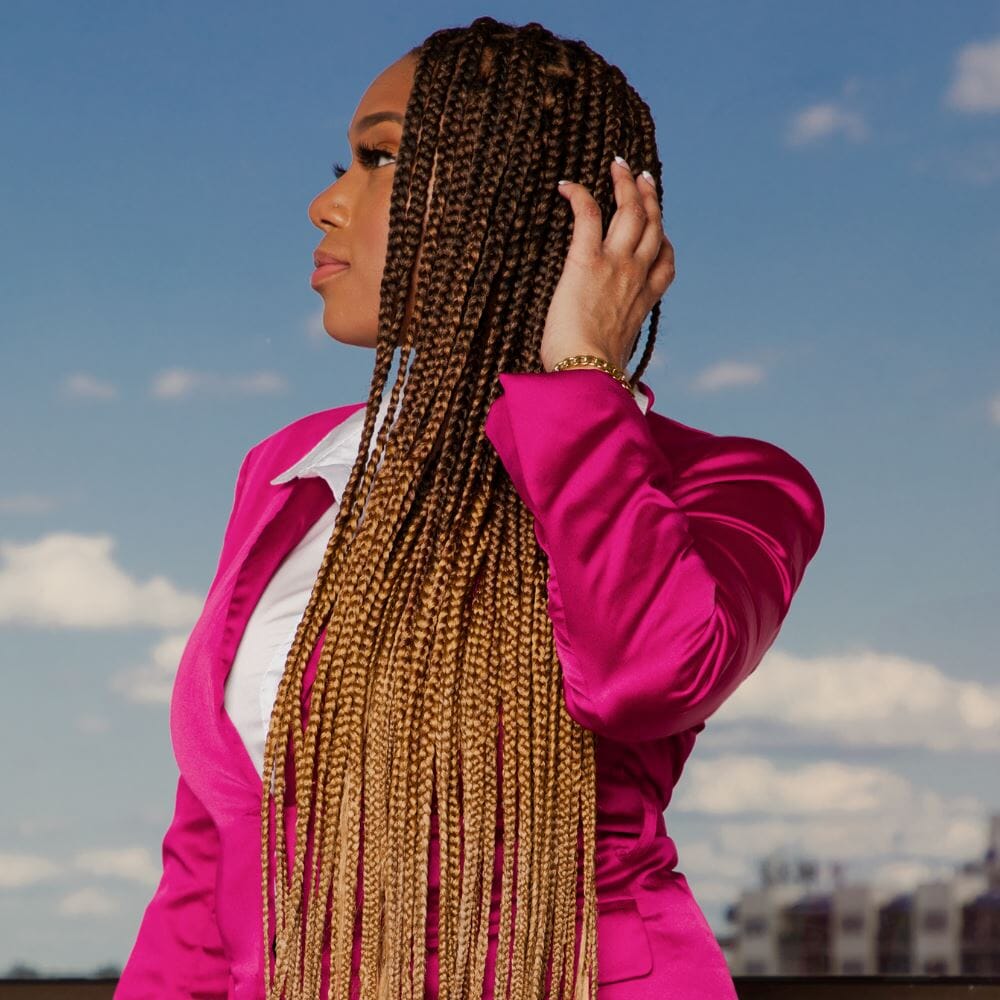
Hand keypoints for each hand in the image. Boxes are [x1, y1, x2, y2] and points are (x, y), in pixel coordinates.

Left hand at [539, 156, 674, 373]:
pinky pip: (589, 213)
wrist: (589, 372)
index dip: (663, 241)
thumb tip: (609, 372)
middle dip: (648, 197)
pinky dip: (580, 194)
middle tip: (641, 177)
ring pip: (631, 210)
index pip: (664, 264)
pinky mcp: (587, 259)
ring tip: (617, 165)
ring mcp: (616, 264)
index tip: (658, 230)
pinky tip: (567, 186)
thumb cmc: (595, 375)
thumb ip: (614, 350)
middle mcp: (637, 276)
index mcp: (645, 302)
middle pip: (652, 225)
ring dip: (625, 184)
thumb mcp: (614, 358)